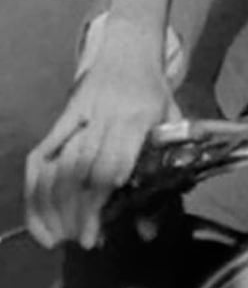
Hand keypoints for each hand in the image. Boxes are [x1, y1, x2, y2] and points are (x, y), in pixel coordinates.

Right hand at [24, 18, 178, 249]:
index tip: (103, 227)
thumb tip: (157, 219)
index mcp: (139, 115)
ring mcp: (80, 115)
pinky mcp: (62, 117)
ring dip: (57, 205)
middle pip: (84, 169)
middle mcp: (107, 115)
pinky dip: (36, 187)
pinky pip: (41, 155)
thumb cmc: (155, 91)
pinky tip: (40, 212)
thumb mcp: (172, 119)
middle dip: (80, 210)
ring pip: (60, 165)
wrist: (130, 49)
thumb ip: (169, 166)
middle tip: (84, 237)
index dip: (105, 196)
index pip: (114, 161)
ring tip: (63, 234)